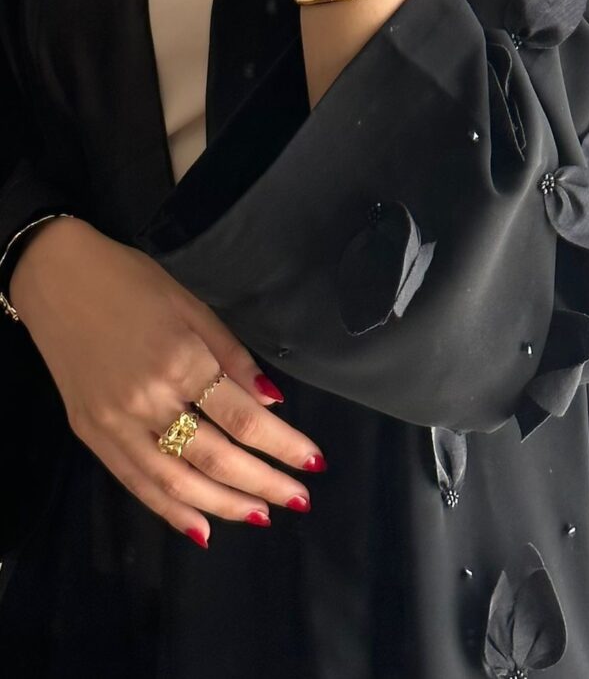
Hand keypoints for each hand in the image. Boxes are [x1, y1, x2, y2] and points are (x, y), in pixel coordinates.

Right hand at [11, 217, 325, 546]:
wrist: (57, 279)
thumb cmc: (132, 282)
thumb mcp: (194, 307)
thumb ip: (233, 358)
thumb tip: (271, 403)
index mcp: (180, 361)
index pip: (243, 418)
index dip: (282, 445)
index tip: (314, 461)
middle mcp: (148, 401)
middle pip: (215, 458)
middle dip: (263, 483)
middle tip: (299, 499)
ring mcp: (115, 424)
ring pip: (176, 482)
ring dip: (223, 505)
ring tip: (261, 516)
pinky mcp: (91, 436)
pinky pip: (136, 483)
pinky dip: (170, 511)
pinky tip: (202, 527)